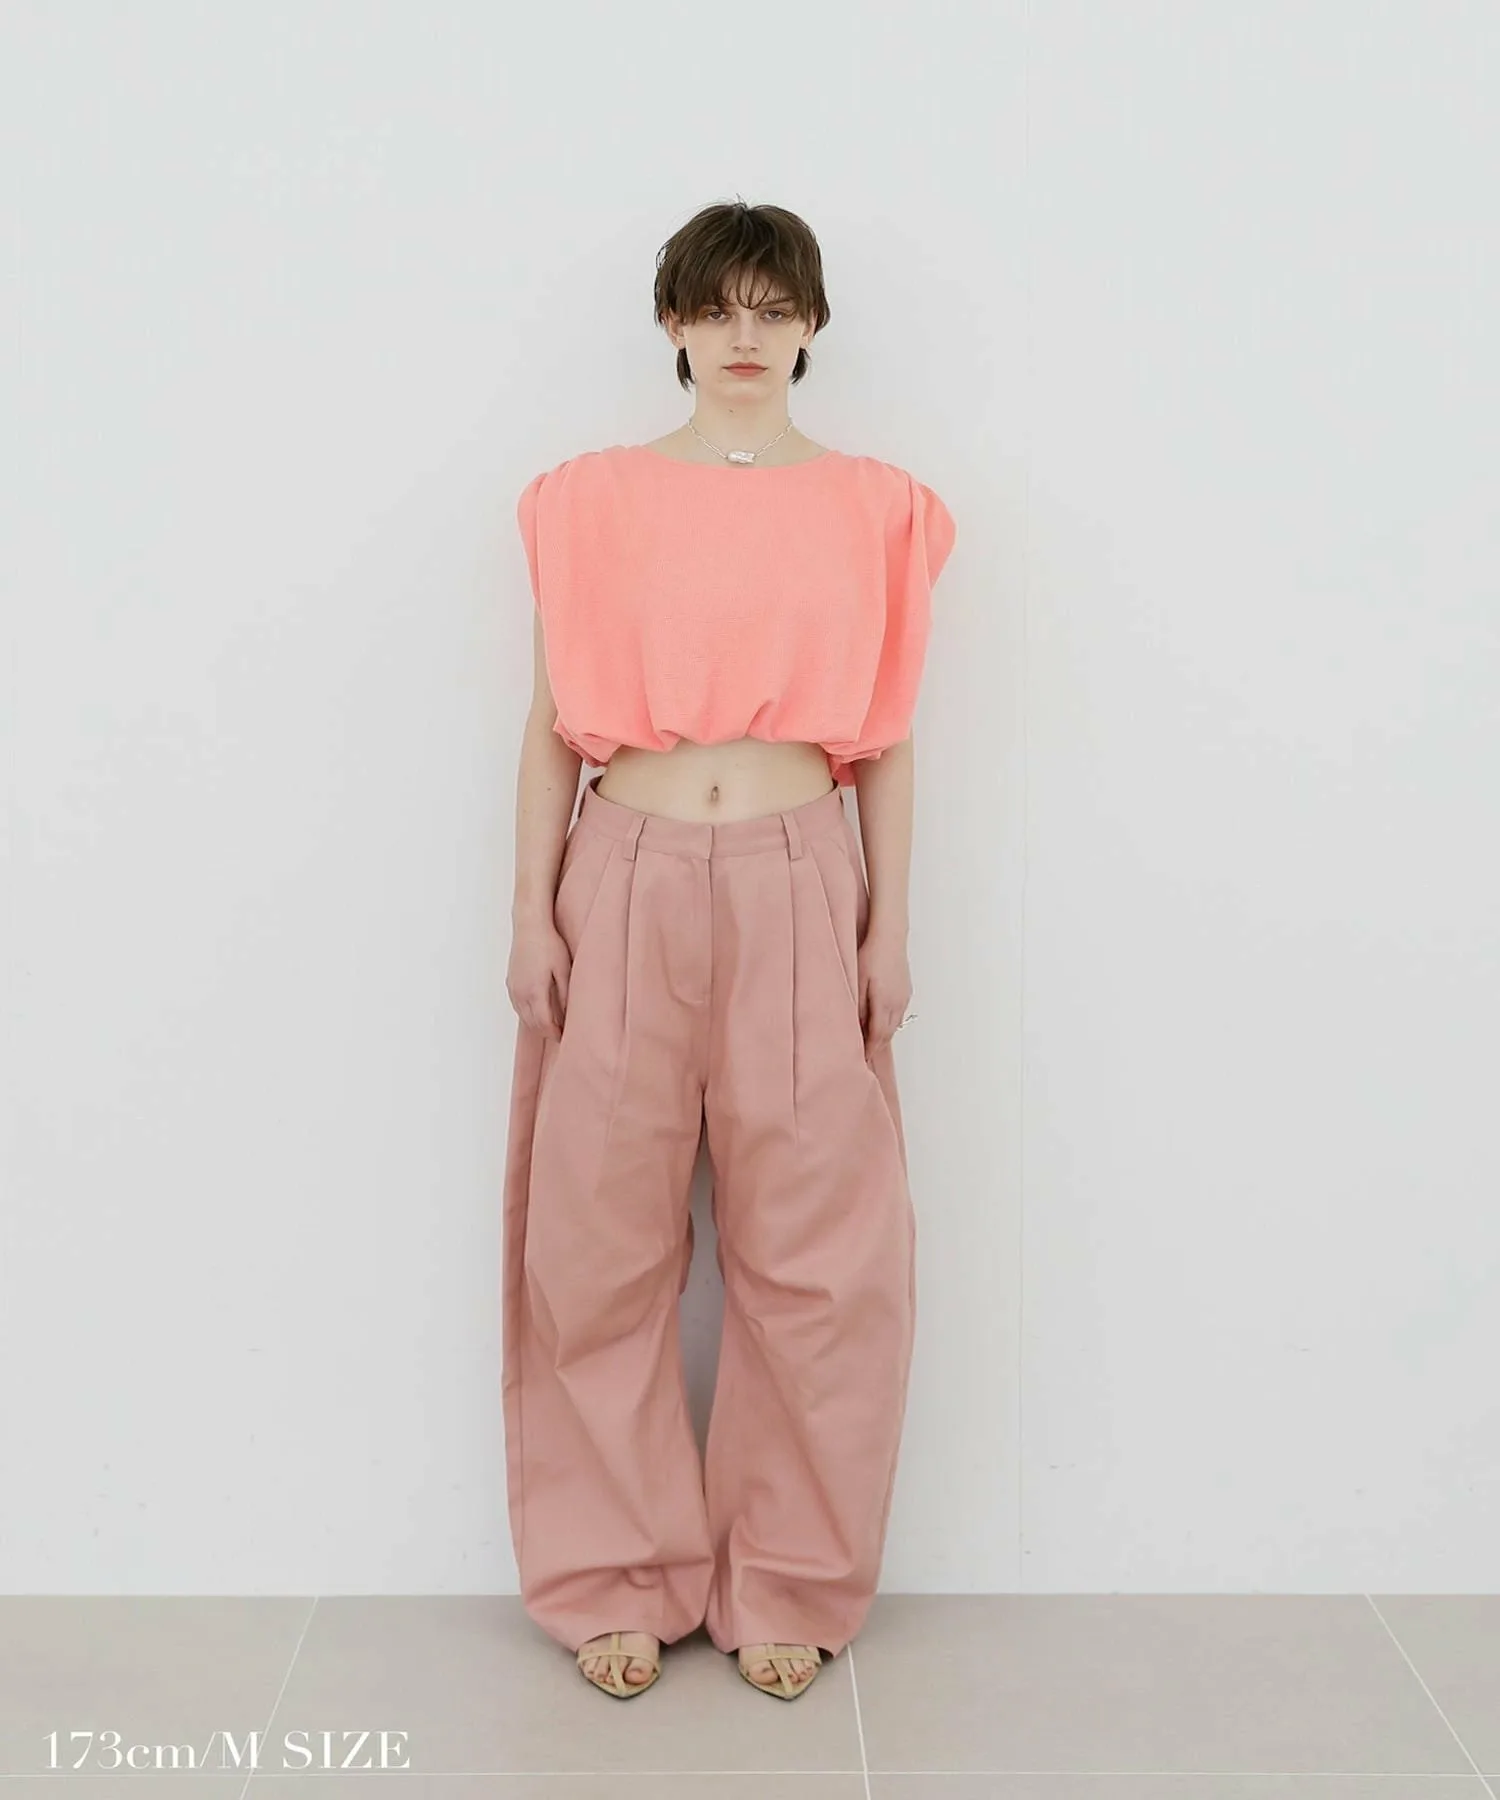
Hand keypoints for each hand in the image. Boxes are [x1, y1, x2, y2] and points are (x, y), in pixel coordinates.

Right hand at [506, 913, 571, 1040]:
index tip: (566, 1038)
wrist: (529, 925)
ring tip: (552, 1025)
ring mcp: (513, 988)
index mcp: (535, 992)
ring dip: (537, 1024)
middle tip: (561, 1034)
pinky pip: (518, 1006)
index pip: (544, 1024)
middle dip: (546, 1032)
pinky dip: (528, 1014)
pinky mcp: (510, 982)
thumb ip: (565, 994)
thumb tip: (570, 1014)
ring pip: (523, 1017)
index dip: (555, 1034)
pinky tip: (538, 1010)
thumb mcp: (564, 970)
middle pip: (533, 1024)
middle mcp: (520, 994)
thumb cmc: (548, 944)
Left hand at [856, 922, 911, 1057]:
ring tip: (872, 1043)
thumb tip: (857, 1027)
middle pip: (888, 1034)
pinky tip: (881, 1022)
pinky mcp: (906, 991)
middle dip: (877, 1047)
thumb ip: (858, 1007)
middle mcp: (897, 1004)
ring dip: (884, 1036)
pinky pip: (898, 1014)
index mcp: (884, 1004)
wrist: (891, 936)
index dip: (869, 1050)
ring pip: (894, 1025)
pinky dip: (889, 1023)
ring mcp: (904, 998)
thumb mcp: (857, 981)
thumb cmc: (871, 955)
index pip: (877, 1036)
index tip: (862, 1060)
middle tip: (866, 1057)